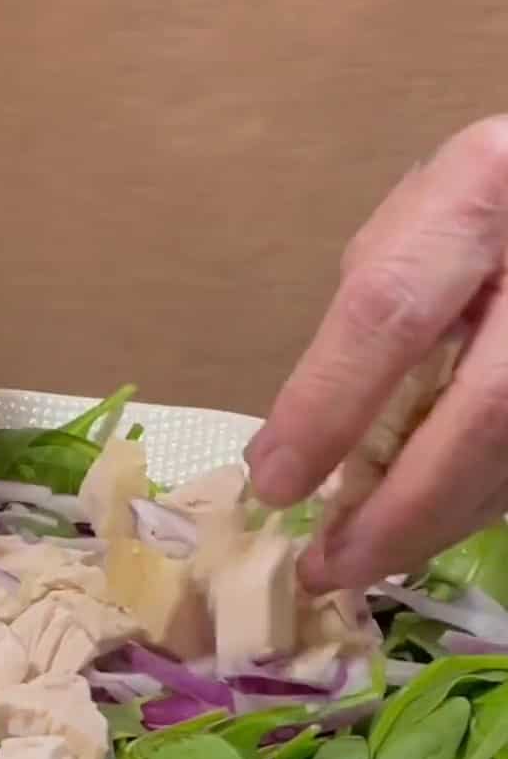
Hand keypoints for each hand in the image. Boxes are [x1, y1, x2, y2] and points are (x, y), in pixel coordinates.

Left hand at [247, 119, 507, 589]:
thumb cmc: (482, 202)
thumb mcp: (414, 228)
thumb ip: (363, 324)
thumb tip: (292, 446)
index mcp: (480, 191)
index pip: (391, 312)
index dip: (328, 409)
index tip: (274, 483)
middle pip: (483, 413)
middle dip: (400, 509)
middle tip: (329, 567)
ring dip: (437, 525)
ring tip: (364, 559)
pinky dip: (474, 506)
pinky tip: (426, 526)